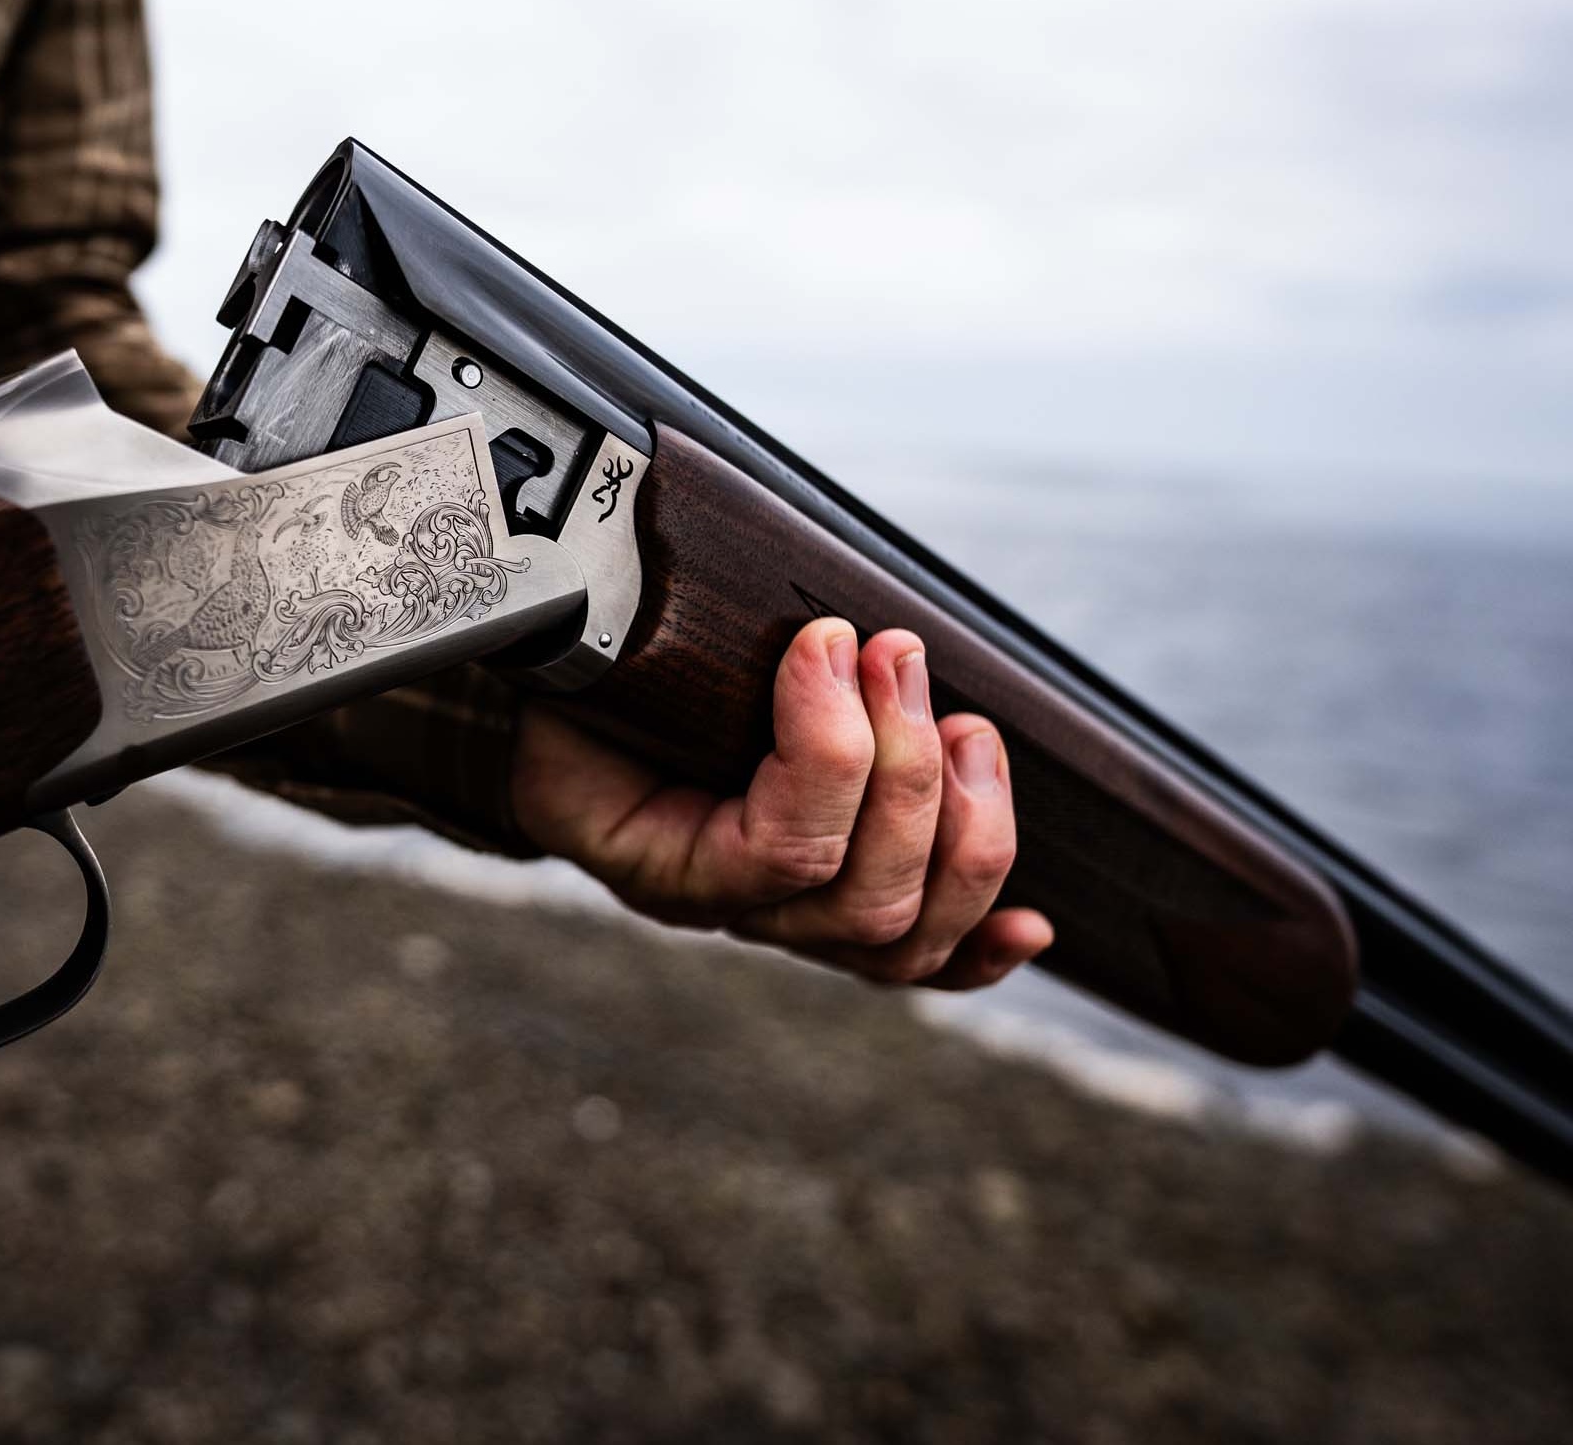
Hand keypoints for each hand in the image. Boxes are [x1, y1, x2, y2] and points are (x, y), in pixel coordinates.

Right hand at [511, 618, 1049, 988]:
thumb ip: (640, 648)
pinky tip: (1030, 926)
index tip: (827, 635)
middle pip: (868, 898)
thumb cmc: (573, 686)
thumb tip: (770, 608)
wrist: (543, 732)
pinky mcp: (830, 910)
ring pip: (907, 933)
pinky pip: (915, 963)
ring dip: (963, 826)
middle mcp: (734, 912)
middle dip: (904, 766)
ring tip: (964, 731)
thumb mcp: (584, 668)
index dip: (830, 747)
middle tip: (896, 654)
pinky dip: (979, 950)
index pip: (784, 850)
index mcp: (666, 863)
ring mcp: (788, 921)